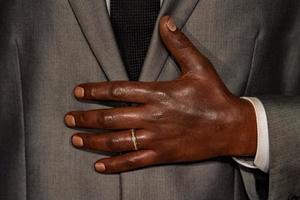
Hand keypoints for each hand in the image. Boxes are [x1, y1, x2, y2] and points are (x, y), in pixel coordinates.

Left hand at [64, 16, 256, 173]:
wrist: (231, 127)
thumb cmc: (214, 96)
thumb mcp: (199, 66)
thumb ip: (179, 45)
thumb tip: (166, 22)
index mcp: (158, 93)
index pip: (118, 90)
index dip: (95, 91)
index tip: (78, 92)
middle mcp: (153, 116)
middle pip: (111, 118)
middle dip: (86, 118)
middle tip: (69, 117)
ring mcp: (156, 138)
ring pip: (117, 141)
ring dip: (93, 140)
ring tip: (75, 138)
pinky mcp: (163, 154)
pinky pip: (134, 161)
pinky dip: (115, 165)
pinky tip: (98, 166)